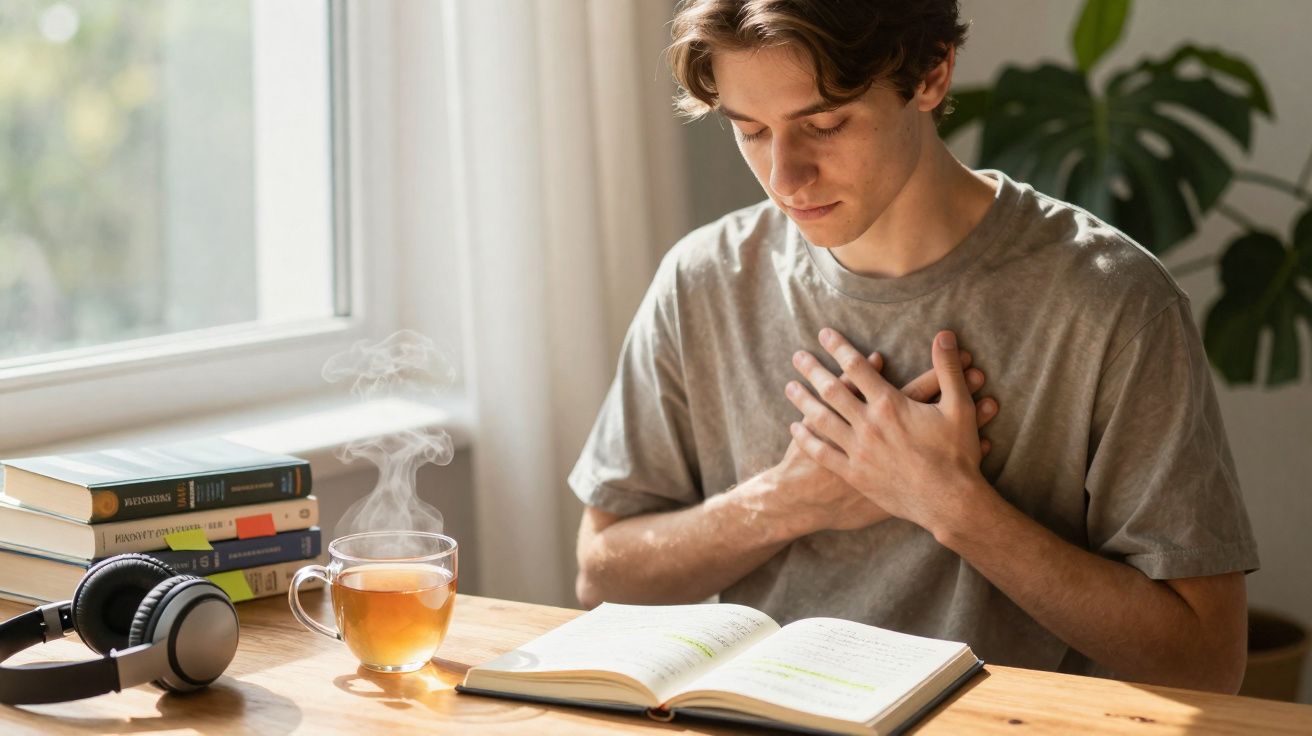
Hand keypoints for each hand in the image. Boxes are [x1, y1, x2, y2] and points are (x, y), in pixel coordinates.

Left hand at [785, 328, 992, 533]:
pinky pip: (823, 453)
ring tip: (789, 386)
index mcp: (890, 404)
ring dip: (803, 400)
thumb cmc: (957, 454)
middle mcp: (868, 424)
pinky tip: (795, 428)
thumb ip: (947, 369)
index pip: (857, 367)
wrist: (948, 502)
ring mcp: (858, 450)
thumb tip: (944, 334)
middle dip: (812, 370)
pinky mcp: (854, 474)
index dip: (839, 347)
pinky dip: (807, 439)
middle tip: (797, 356)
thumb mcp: (959, 406)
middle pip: (832, 390)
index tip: (824, 334)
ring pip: (822, 419)